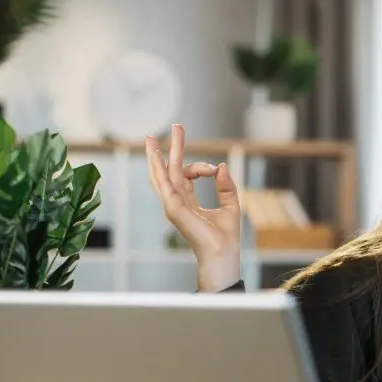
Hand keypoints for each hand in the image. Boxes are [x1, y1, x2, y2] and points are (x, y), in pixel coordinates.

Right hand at [146, 124, 241, 291]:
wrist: (222, 254)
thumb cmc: (225, 237)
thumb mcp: (231, 205)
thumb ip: (226, 186)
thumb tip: (222, 166)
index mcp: (188, 202)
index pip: (186, 175)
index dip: (201, 167)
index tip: (215, 170)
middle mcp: (177, 202)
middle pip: (170, 170)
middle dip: (171, 148)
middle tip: (175, 127)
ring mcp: (173, 206)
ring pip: (161, 176)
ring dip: (156, 156)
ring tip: (151, 138)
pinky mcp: (174, 209)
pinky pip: (165, 186)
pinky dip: (160, 170)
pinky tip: (157, 156)